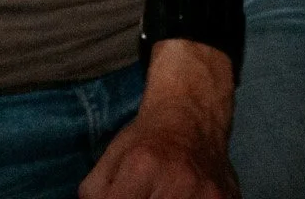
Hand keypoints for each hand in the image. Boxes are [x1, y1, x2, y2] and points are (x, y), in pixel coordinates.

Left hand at [80, 41, 238, 198]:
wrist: (193, 114)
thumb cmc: (146, 138)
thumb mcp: (110, 158)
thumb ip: (96, 194)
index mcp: (143, 167)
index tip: (122, 198)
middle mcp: (179, 183)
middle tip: (142, 195)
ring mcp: (208, 195)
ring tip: (160, 194)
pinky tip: (183, 197)